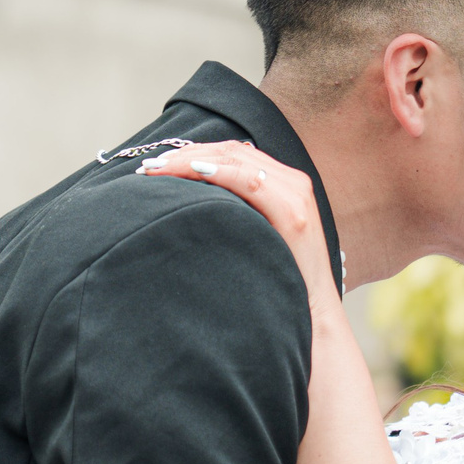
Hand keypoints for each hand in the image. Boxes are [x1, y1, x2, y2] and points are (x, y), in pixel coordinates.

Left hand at [140, 140, 332, 300]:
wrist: (313, 313)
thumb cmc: (279, 279)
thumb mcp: (257, 235)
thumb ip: (238, 211)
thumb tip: (193, 200)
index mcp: (285, 184)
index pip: (234, 153)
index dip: (193, 152)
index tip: (158, 164)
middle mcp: (294, 182)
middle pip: (232, 150)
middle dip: (185, 154)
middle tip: (149, 166)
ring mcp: (296, 195)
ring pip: (237, 159)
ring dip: (192, 161)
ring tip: (158, 170)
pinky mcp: (293, 213)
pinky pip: (250, 180)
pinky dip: (219, 173)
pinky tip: (193, 172)